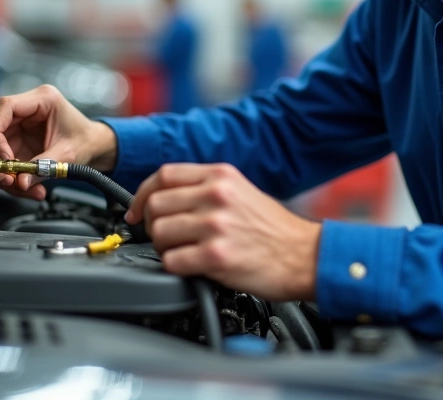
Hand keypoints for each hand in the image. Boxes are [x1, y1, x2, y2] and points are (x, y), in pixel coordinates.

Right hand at [0, 85, 117, 199]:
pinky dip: (8, 174)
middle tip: (4, 179)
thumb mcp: (68, 155)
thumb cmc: (86, 142)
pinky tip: (23, 185)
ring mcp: (18, 122)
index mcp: (42, 99)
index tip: (4, 159)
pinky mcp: (15, 138)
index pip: (4, 106)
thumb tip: (20, 182)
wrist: (94, 146)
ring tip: (18, 187)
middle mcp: (26, 107)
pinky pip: (1, 156)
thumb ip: (43, 167)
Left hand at [125, 163, 320, 300]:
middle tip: (164, 238)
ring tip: (180, 253)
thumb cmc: (275, 230)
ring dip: (162, 248)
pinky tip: (191, 266)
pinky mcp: (217, 256)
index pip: (163, 175)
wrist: (305, 256)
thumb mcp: (241, 192)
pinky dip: (175, 266)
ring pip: (159, 233)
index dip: (142, 195)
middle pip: (155, 204)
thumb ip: (205, 189)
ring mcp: (216, 225)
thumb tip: (166, 199)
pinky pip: (172, 261)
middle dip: (151, 225)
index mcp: (220, 176)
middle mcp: (217, 196)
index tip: (137, 211)